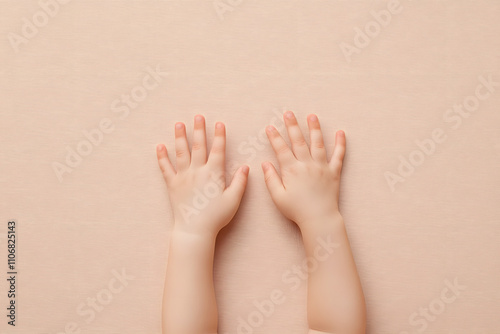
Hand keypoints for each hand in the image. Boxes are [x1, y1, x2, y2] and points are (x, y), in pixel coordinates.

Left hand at [157, 115, 248, 237]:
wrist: (194, 230)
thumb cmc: (216, 217)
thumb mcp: (233, 200)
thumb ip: (240, 182)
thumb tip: (245, 167)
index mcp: (213, 174)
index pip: (218, 150)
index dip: (219, 136)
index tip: (219, 124)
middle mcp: (197, 172)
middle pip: (198, 146)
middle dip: (199, 130)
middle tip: (198, 116)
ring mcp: (183, 177)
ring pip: (181, 153)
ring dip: (180, 137)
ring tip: (179, 124)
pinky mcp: (172, 185)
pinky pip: (165, 168)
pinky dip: (162, 157)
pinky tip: (159, 146)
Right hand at [262, 111, 345, 231]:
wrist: (319, 218)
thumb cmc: (297, 210)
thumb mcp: (278, 196)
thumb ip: (270, 179)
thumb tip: (264, 164)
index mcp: (292, 170)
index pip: (281, 149)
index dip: (274, 137)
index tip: (269, 127)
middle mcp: (307, 164)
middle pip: (299, 141)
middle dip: (292, 126)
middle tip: (289, 113)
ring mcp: (321, 167)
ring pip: (318, 143)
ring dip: (314, 128)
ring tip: (312, 116)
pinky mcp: (334, 172)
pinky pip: (339, 155)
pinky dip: (340, 144)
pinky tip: (340, 133)